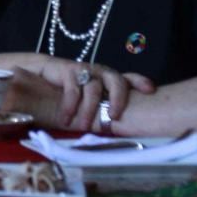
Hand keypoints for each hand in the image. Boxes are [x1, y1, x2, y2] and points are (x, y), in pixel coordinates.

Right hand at [30, 56, 154, 129]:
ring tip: (83, 126)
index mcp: (111, 78)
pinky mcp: (69, 70)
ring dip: (88, 110)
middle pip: (116, 81)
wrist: (46, 72)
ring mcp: (86, 70)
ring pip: (93, 89)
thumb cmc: (73, 89)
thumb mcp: (91, 96)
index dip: (140, 82)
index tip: (150, 90)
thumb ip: (104, 103)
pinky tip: (65, 119)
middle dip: (118, 99)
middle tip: (114, 117)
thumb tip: (119, 125)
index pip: (129, 78)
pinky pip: (73, 90)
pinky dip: (70, 106)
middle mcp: (101, 72)